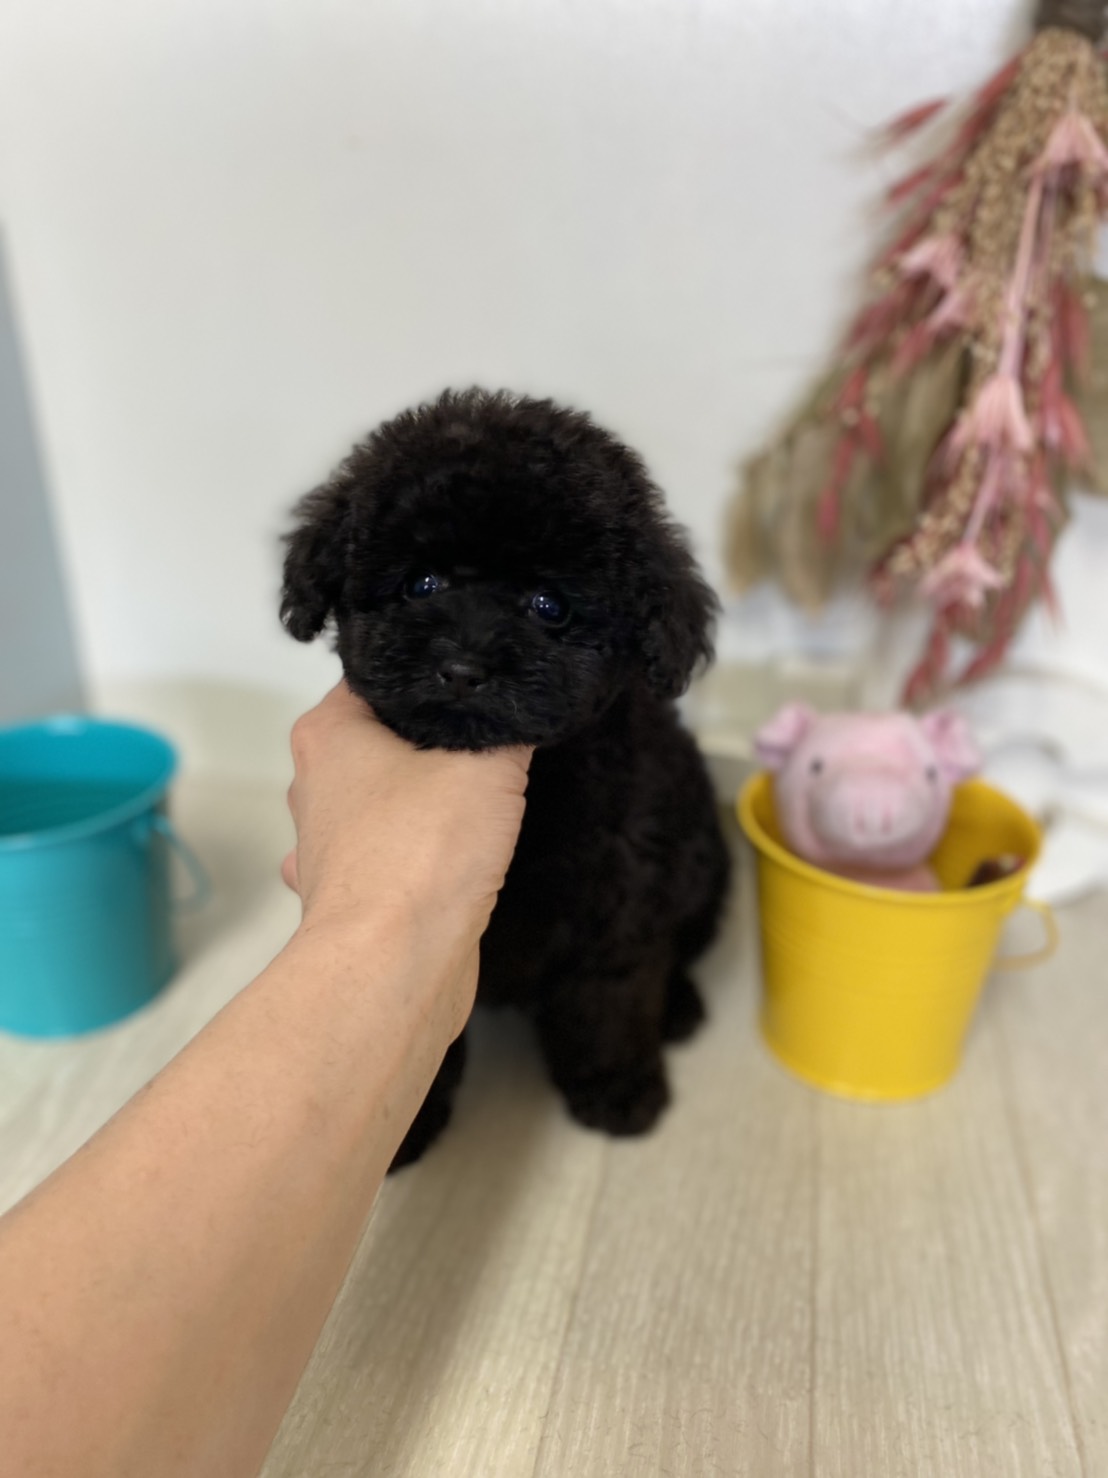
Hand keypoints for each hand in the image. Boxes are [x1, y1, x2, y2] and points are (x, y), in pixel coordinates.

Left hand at [282, 683, 531, 1019]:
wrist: (395, 965)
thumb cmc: (421, 857)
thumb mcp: (490, 764)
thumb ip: (509, 728)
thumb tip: (522, 714)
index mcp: (328, 735)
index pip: (377, 678)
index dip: (432, 677)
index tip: (476, 680)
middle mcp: (314, 786)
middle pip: (378, 742)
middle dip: (431, 744)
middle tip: (487, 741)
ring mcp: (326, 846)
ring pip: (382, 804)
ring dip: (423, 805)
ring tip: (476, 807)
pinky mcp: (350, 897)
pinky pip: (389, 859)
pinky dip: (418, 859)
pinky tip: (454, 862)